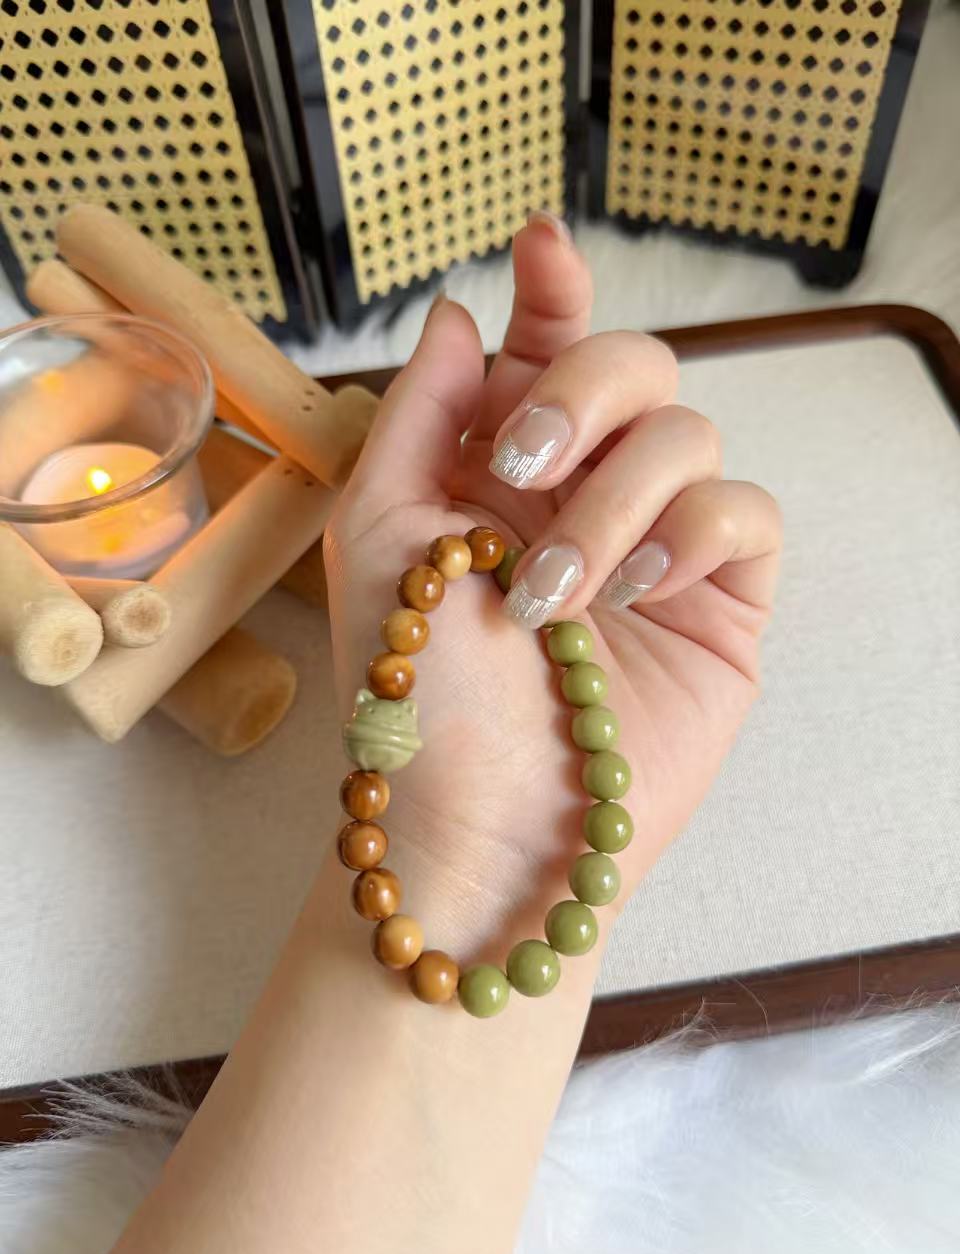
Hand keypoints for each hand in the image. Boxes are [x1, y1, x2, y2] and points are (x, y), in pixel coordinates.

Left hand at [323, 214, 780, 961]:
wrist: (480, 827)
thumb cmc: (415, 696)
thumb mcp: (378, 541)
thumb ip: (419, 416)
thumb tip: (463, 314)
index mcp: (502, 474)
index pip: (547, 352)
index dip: (555, 292)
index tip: (540, 247)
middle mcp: (585, 496)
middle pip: (638, 366)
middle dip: (581, 393)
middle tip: (519, 466)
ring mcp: (659, 548)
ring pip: (691, 437)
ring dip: (615, 502)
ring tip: (556, 593)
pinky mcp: (722, 604)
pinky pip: (747, 515)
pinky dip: (693, 536)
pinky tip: (638, 594)